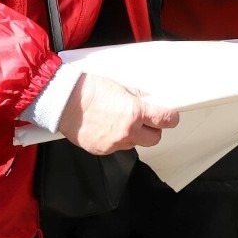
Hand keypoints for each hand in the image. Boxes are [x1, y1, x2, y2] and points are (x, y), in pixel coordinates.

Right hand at [58, 73, 178, 154]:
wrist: (66, 101)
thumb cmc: (90, 89)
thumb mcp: (121, 87)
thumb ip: (138, 98)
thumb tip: (149, 102)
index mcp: (135, 113)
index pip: (165, 120)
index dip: (171, 117)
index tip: (171, 116)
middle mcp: (127, 131)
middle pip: (154, 139)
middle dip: (154, 129)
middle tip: (148, 120)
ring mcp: (114, 144)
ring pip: (135, 144)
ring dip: (134, 134)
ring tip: (120, 120)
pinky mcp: (102, 151)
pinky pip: (117, 148)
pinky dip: (116, 139)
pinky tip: (107, 127)